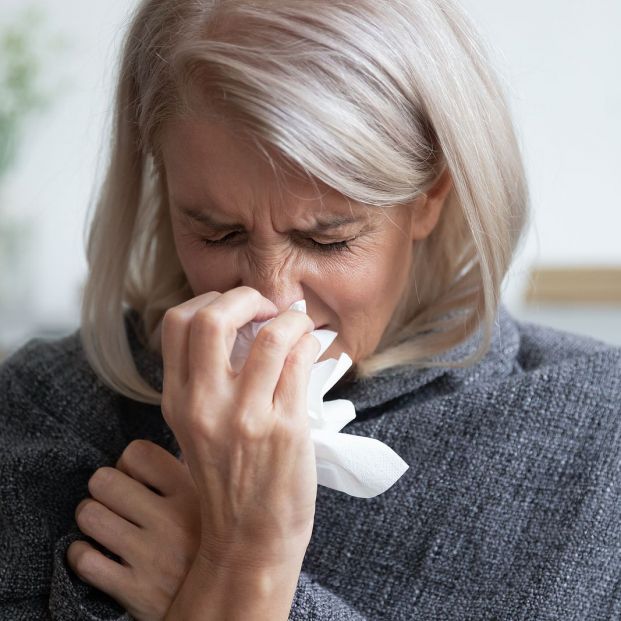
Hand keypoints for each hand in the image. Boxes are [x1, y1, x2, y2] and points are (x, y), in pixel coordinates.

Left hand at [67, 439, 200, 620]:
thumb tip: (168, 449)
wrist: (221, 604)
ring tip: (104, 525)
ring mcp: (151, 556)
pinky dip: (81, 553)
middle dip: (103, 489)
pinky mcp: (133, 590)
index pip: (137, 452)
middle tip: (113, 501)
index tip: (134, 478)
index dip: (128, 463)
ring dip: (91, 518)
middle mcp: (171, 520)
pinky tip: (97, 554)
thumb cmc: (210, 546)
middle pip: (104, 480)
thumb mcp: (213, 505)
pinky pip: (83, 559)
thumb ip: (190, 476)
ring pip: (89, 516)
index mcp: (192, 493)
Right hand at [161, 286, 319, 571]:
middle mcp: (204, 404)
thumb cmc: (228, 481)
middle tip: (265, 307)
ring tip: (298, 325)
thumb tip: (246, 324)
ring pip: (271, 335)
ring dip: (292, 318)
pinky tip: (312, 348)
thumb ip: (207, 380)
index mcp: (177, 400)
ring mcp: (246, 417)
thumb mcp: (197, 428)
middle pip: (213, 317)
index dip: (210, 300)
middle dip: (246, 297)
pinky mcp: (285, 428)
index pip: (176, 322)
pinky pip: (300, 362)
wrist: (249, 539)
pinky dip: (310, 342)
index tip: (236, 309)